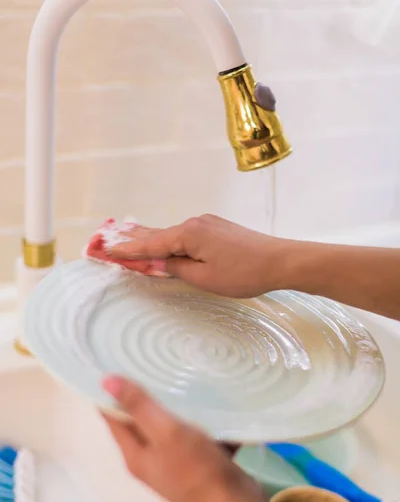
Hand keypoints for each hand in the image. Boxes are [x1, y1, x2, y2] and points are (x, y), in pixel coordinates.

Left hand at [102, 376, 263, 501]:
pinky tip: (212, 400)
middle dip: (146, 393)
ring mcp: (176, 462)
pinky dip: (203, 420)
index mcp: (135, 453)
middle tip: (153, 361)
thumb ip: (139, 406)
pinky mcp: (200, 464)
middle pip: (140, 420)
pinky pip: (197, 434)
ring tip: (183, 372)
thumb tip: (105, 380)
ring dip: (177, 405)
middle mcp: (150, 459)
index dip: (110, 390)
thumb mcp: (165, 432)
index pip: (111, 416)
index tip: (117, 361)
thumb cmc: (196, 470)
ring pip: (171, 425)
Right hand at [110, 214, 295, 297]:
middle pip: (157, 233)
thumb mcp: (205, 278)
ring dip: (151, 238)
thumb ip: (177, 268)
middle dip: (132, 238)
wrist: (281, 260)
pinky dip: (170, 240)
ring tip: (127, 237)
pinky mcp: (217, 228)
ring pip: (172, 233)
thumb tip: (159, 262)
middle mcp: (195, 223)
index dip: (128, 250)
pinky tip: (163, 242)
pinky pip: (186, 234)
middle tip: (107, 238)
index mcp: (188, 234)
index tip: (107, 250)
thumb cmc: (244, 273)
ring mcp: (207, 223)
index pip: (150, 244)